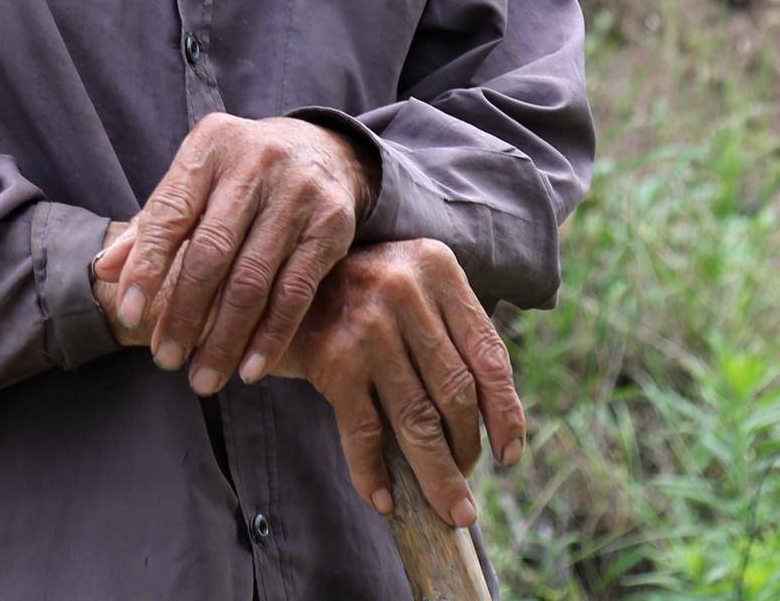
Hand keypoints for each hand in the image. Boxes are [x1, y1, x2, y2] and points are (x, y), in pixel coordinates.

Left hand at [93, 113, 370, 395]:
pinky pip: (295, 292)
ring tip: (203, 378)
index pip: (170, 213)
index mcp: (210, 147)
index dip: (146, 266)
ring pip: (253, 279)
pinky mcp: (331, 225)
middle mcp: (256, 164)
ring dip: (224, 338)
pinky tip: (249, 369)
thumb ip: (152, 224)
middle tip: (165, 359)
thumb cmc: (240, 175)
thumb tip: (102, 270)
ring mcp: (298, 193)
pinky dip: (270, 336)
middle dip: (185, 313)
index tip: (130, 314)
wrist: (322, 149)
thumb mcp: (196, 181)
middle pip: (211, 252)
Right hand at [274, 238, 524, 529]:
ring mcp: (369, 324)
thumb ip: (445, 330)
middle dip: (467, 452)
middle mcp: (406, 290)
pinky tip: (383, 499)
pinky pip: (364, 431)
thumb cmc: (352, 293)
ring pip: (417, 419)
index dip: (505, 412)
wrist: (269, 281)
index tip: (510, 454)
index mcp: (437, 269)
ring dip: (436, 475)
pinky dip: (373, 472)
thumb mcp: (407, 286)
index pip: (489, 353)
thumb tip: (491, 418)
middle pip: (455, 392)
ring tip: (449, 510)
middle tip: (468, 494)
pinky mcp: (332, 358)